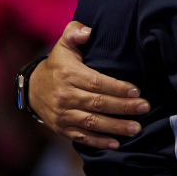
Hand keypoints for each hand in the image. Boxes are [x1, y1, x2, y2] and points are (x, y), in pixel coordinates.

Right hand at [28, 22, 149, 148]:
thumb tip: (88, 32)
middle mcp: (64, 96)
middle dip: (123, 107)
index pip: (96, 83)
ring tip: (137, 128)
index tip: (137, 91)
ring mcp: (62, 114)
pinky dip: (99, 142)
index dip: (117, 88)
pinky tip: (117, 143)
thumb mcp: (64, 45)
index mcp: (68, 74)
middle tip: (145, 108)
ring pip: (92, 122)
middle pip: (98, 104)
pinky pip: (82, 137)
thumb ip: (75, 32)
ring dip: (116, 127)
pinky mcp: (62, 128)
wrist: (32, 88)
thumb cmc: (57, 64)